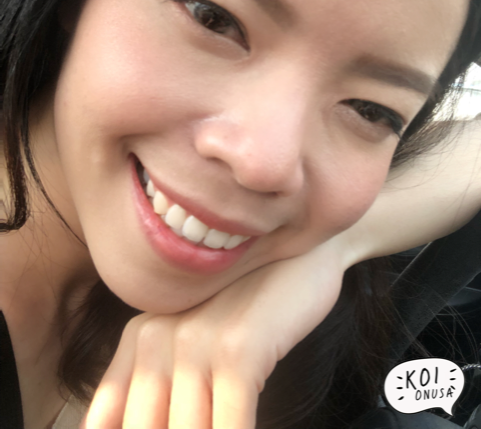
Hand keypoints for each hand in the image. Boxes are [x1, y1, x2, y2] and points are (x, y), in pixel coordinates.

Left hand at [81, 239, 344, 428]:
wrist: (301, 251)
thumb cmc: (252, 303)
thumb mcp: (199, 338)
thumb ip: (169, 385)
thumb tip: (165, 416)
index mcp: (139, 338)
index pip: (108, 418)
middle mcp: (156, 338)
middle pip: (147, 428)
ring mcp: (195, 342)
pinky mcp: (238, 349)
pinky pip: (229, 424)